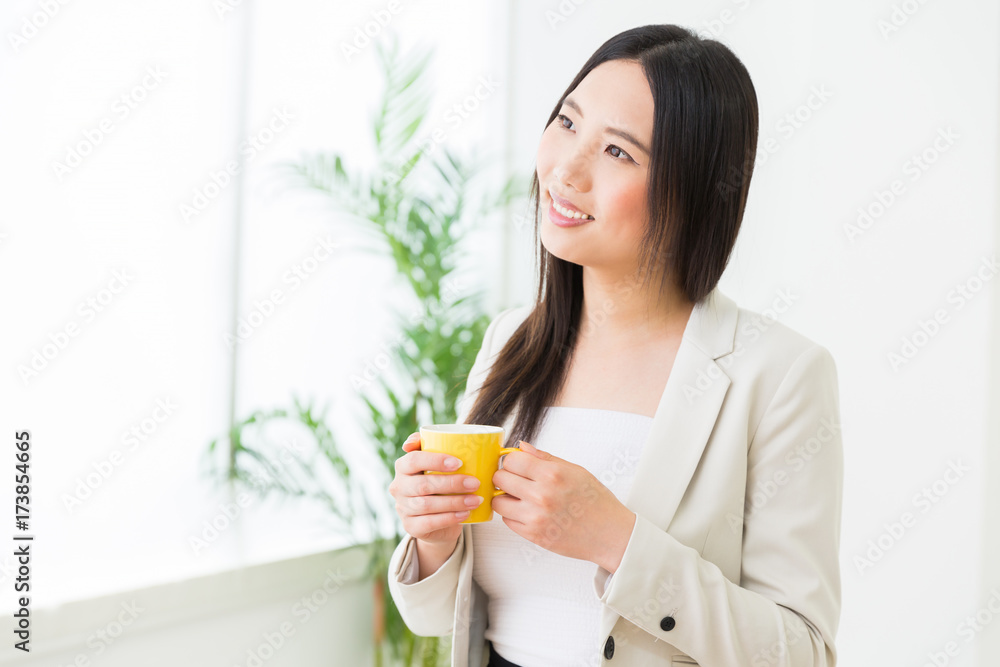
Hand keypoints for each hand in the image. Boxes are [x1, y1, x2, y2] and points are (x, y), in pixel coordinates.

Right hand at [388, 432, 484, 546]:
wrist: (436, 518)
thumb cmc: (440, 482)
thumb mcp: (439, 463)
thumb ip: (438, 444)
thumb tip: (437, 438)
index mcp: (402, 466)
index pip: (414, 460)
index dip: (435, 460)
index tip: (459, 462)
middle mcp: (398, 487)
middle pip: (424, 485)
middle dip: (452, 483)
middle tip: (475, 483)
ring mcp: (402, 508)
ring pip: (427, 505)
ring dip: (455, 502)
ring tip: (476, 500)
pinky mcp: (410, 526)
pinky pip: (429, 523)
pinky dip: (449, 518)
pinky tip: (466, 514)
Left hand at [491, 440, 635, 571]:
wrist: (610, 534)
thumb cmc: (596, 502)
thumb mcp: (576, 471)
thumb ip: (545, 458)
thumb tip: (522, 447)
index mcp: (552, 475)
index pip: (511, 460)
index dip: (512, 461)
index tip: (518, 465)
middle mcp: (541, 495)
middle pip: (500, 478)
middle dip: (506, 476)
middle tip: (516, 480)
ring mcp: (535, 517)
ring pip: (498, 501)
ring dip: (505, 497)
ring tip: (520, 497)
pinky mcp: (533, 535)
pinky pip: (507, 521)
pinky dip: (513, 515)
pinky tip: (527, 511)